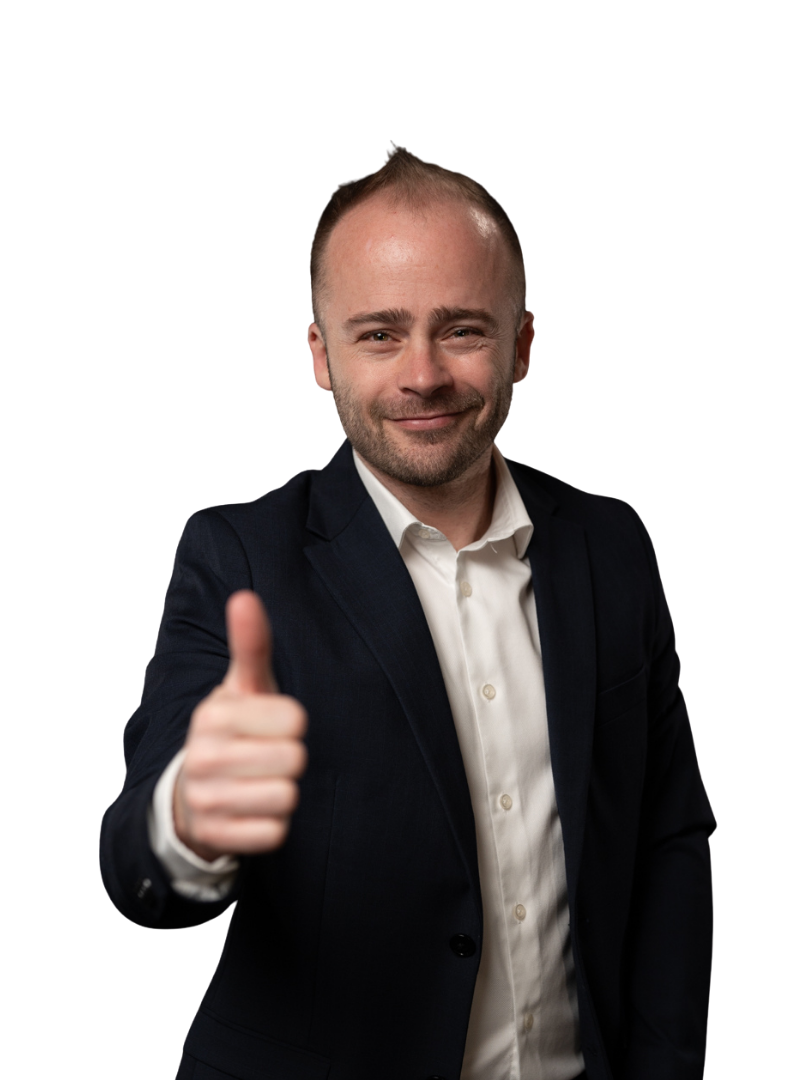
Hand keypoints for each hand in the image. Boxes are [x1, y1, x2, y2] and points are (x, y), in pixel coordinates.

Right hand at [173, 590, 307, 860]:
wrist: (193, 792)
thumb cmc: (235, 729)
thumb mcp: (244, 686)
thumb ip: (251, 644)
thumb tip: (245, 596)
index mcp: (213, 714)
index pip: (295, 721)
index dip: (293, 724)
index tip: (272, 724)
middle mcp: (202, 756)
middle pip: (294, 760)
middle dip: (289, 759)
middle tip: (267, 756)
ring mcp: (205, 799)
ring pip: (286, 798)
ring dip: (283, 792)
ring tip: (261, 782)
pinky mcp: (216, 836)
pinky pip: (275, 833)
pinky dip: (273, 824)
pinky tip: (253, 810)